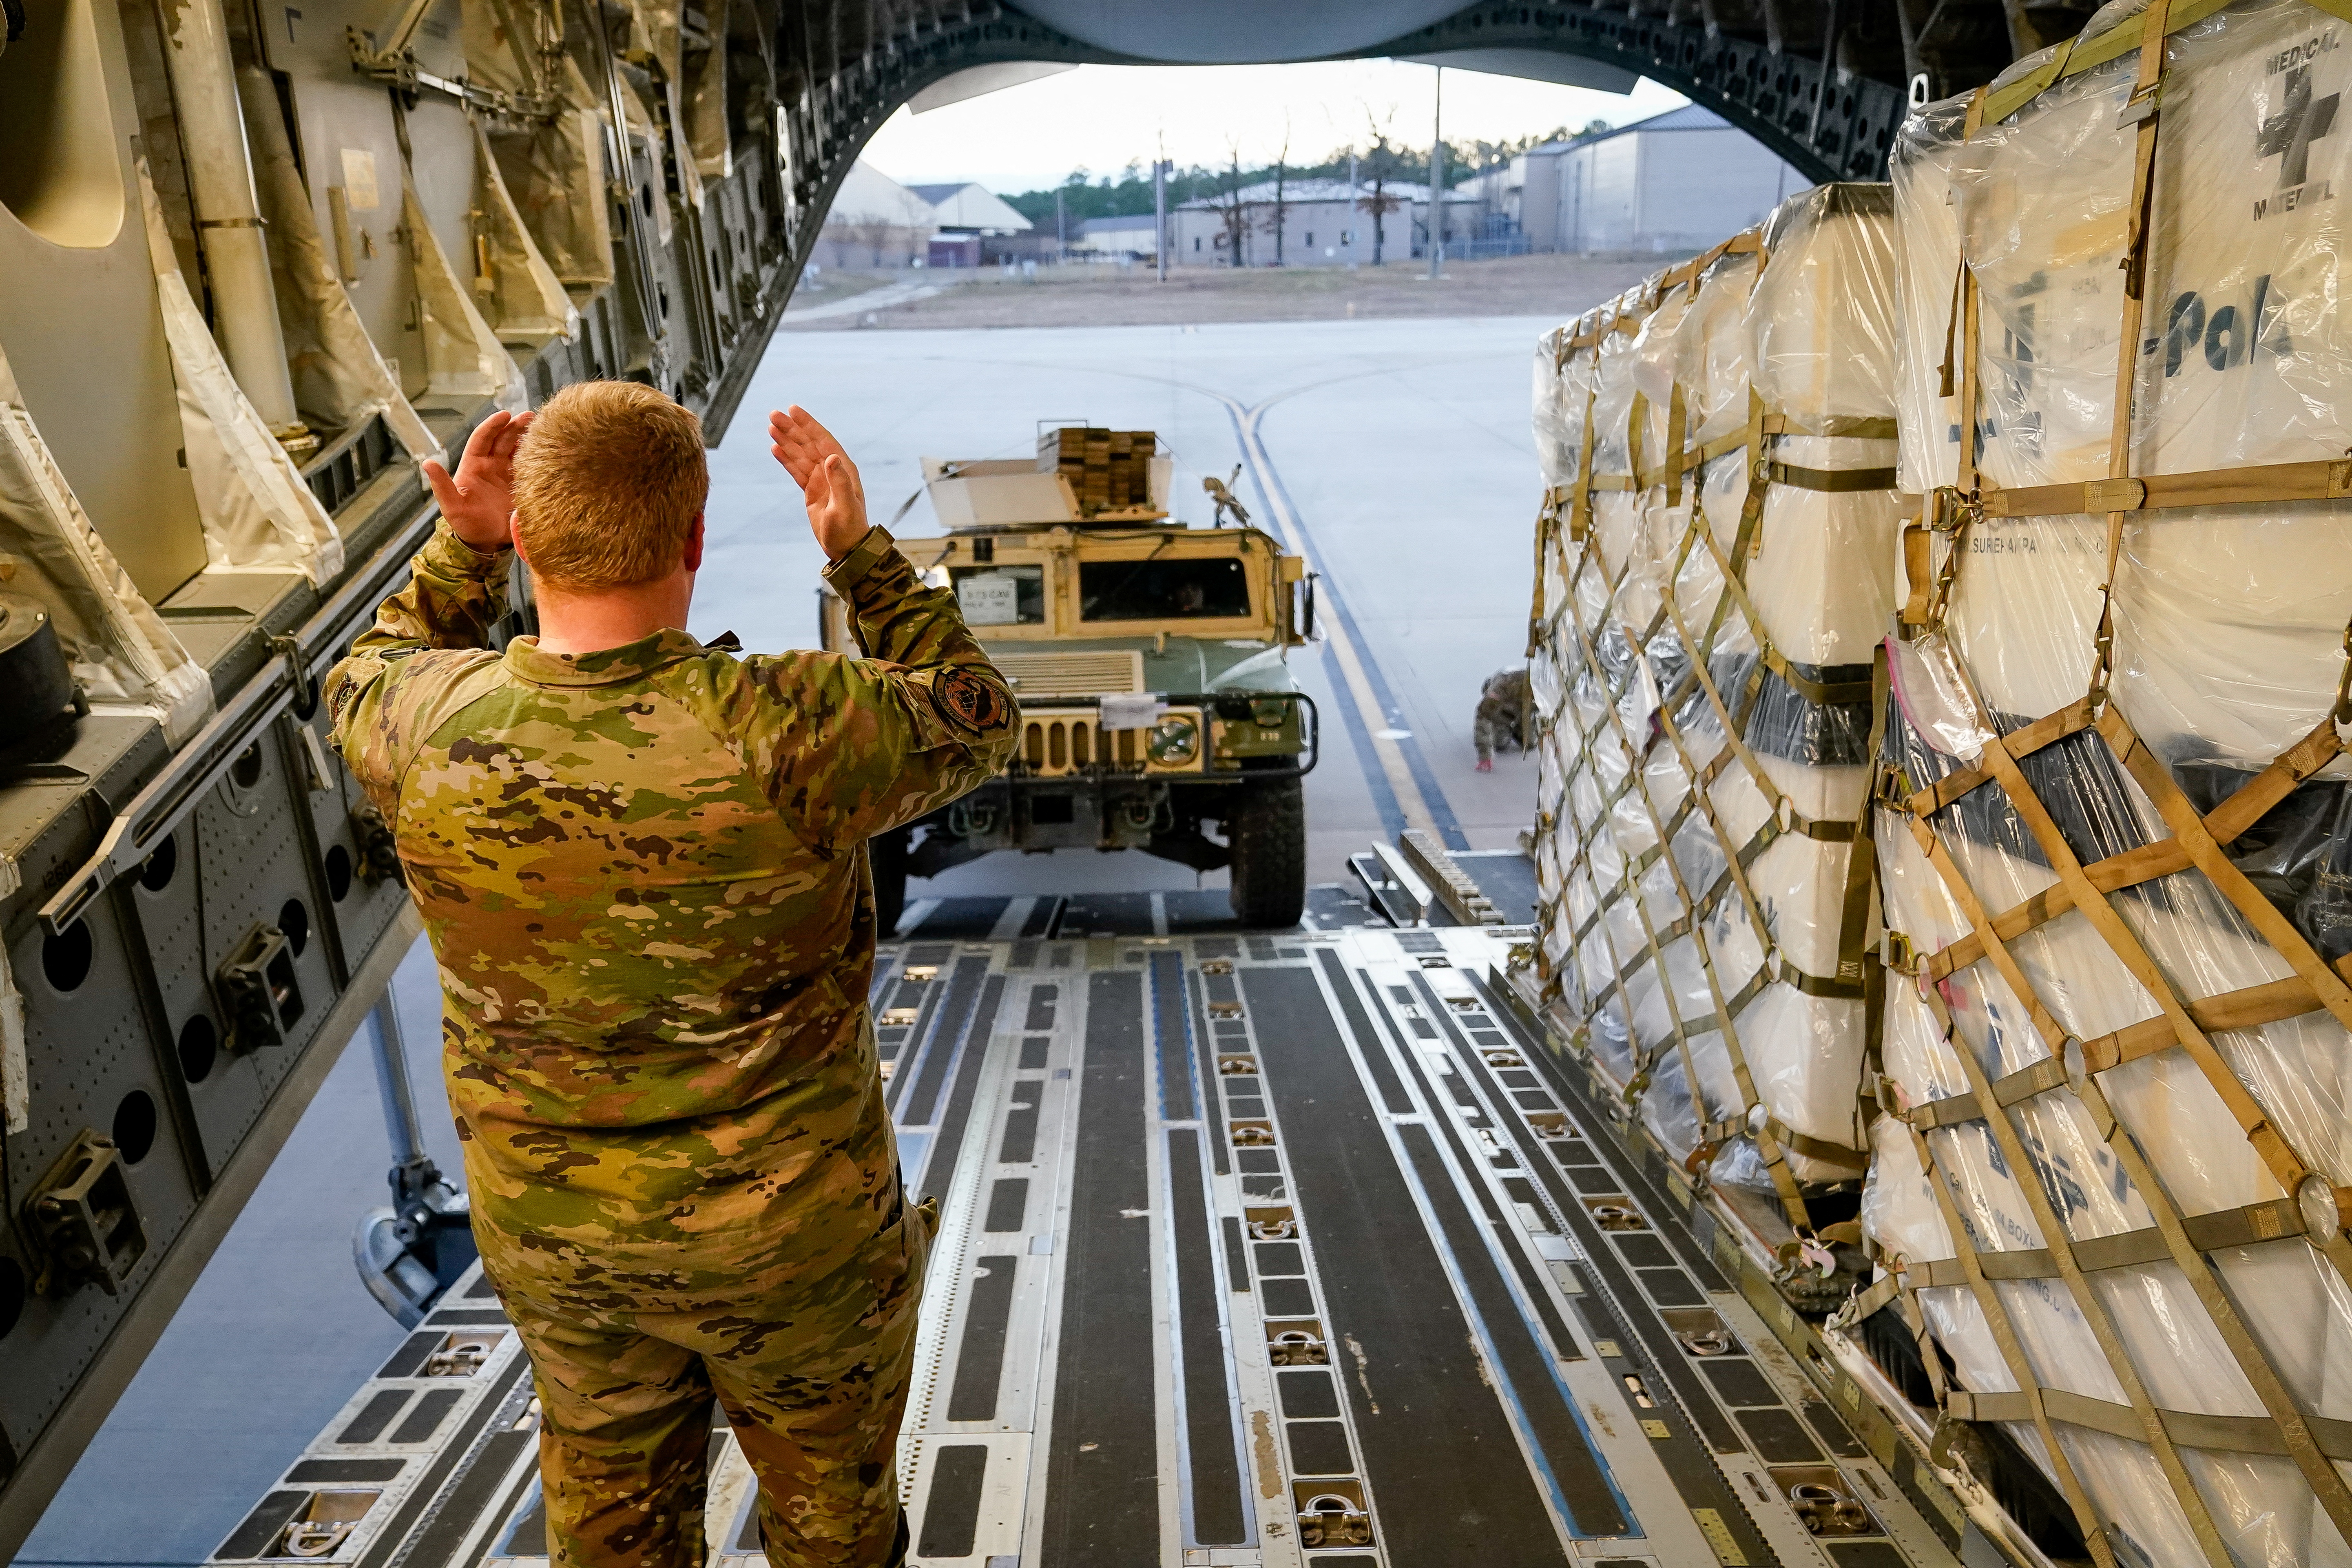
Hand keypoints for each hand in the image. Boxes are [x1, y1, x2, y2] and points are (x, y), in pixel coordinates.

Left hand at [424, 410, 532, 551]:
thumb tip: (428, 463)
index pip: (483, 439)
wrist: (486, 543)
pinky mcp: (521, 485)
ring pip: (517, 449)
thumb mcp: (451, 506)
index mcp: (474, 466)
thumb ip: (441, 485)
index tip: (505, 415)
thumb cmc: (466, 525)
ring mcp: (506, 475)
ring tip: (542, 427)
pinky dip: (537, 456)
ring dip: (527, 437)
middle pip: (503, 439)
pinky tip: (547, 450)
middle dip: (515, 426)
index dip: (493, 425)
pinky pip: (529, 466)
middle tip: (530, 417)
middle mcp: (490, 466)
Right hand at [769, 407, 868, 560]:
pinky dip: (786, 459)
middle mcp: (833, 470)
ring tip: (770, 426)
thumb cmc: (849, 529)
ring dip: (786, 440)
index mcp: (843, 469)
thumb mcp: (844, 506)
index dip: (808, 424)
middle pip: (809, 443)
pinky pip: (797, 470)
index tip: (793, 409)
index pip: (823, 440)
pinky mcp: (812, 491)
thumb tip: (831, 456)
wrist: (847, 549)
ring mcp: (822, 480)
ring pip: (800, 454)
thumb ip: (839, 482)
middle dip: (792, 428)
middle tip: (773, 414)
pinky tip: (775, 448)